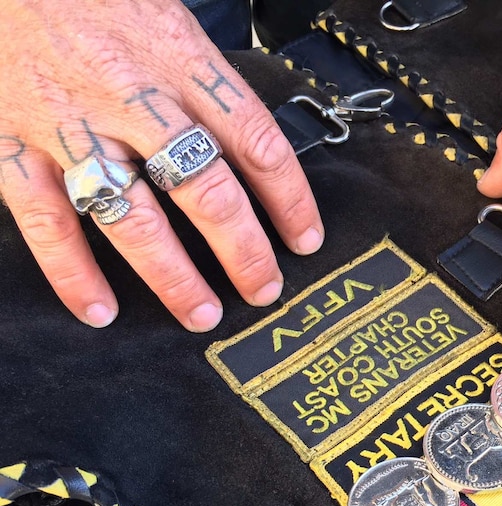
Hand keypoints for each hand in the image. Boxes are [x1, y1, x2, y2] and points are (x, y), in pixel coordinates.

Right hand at [0, 0, 322, 330]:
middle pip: (206, 192)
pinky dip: (73, 275)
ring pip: (135, 219)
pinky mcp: (14, 145)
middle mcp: (133, 98)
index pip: (257, 143)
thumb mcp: (170, 21)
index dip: (290, 200)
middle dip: (243, 252)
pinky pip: (49, 224)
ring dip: (174, 278)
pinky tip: (99, 311)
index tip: (306, 240)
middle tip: (263, 290)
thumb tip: (252, 149)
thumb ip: (207, 84)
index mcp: (181, 62)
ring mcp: (71, 126)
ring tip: (202, 314)